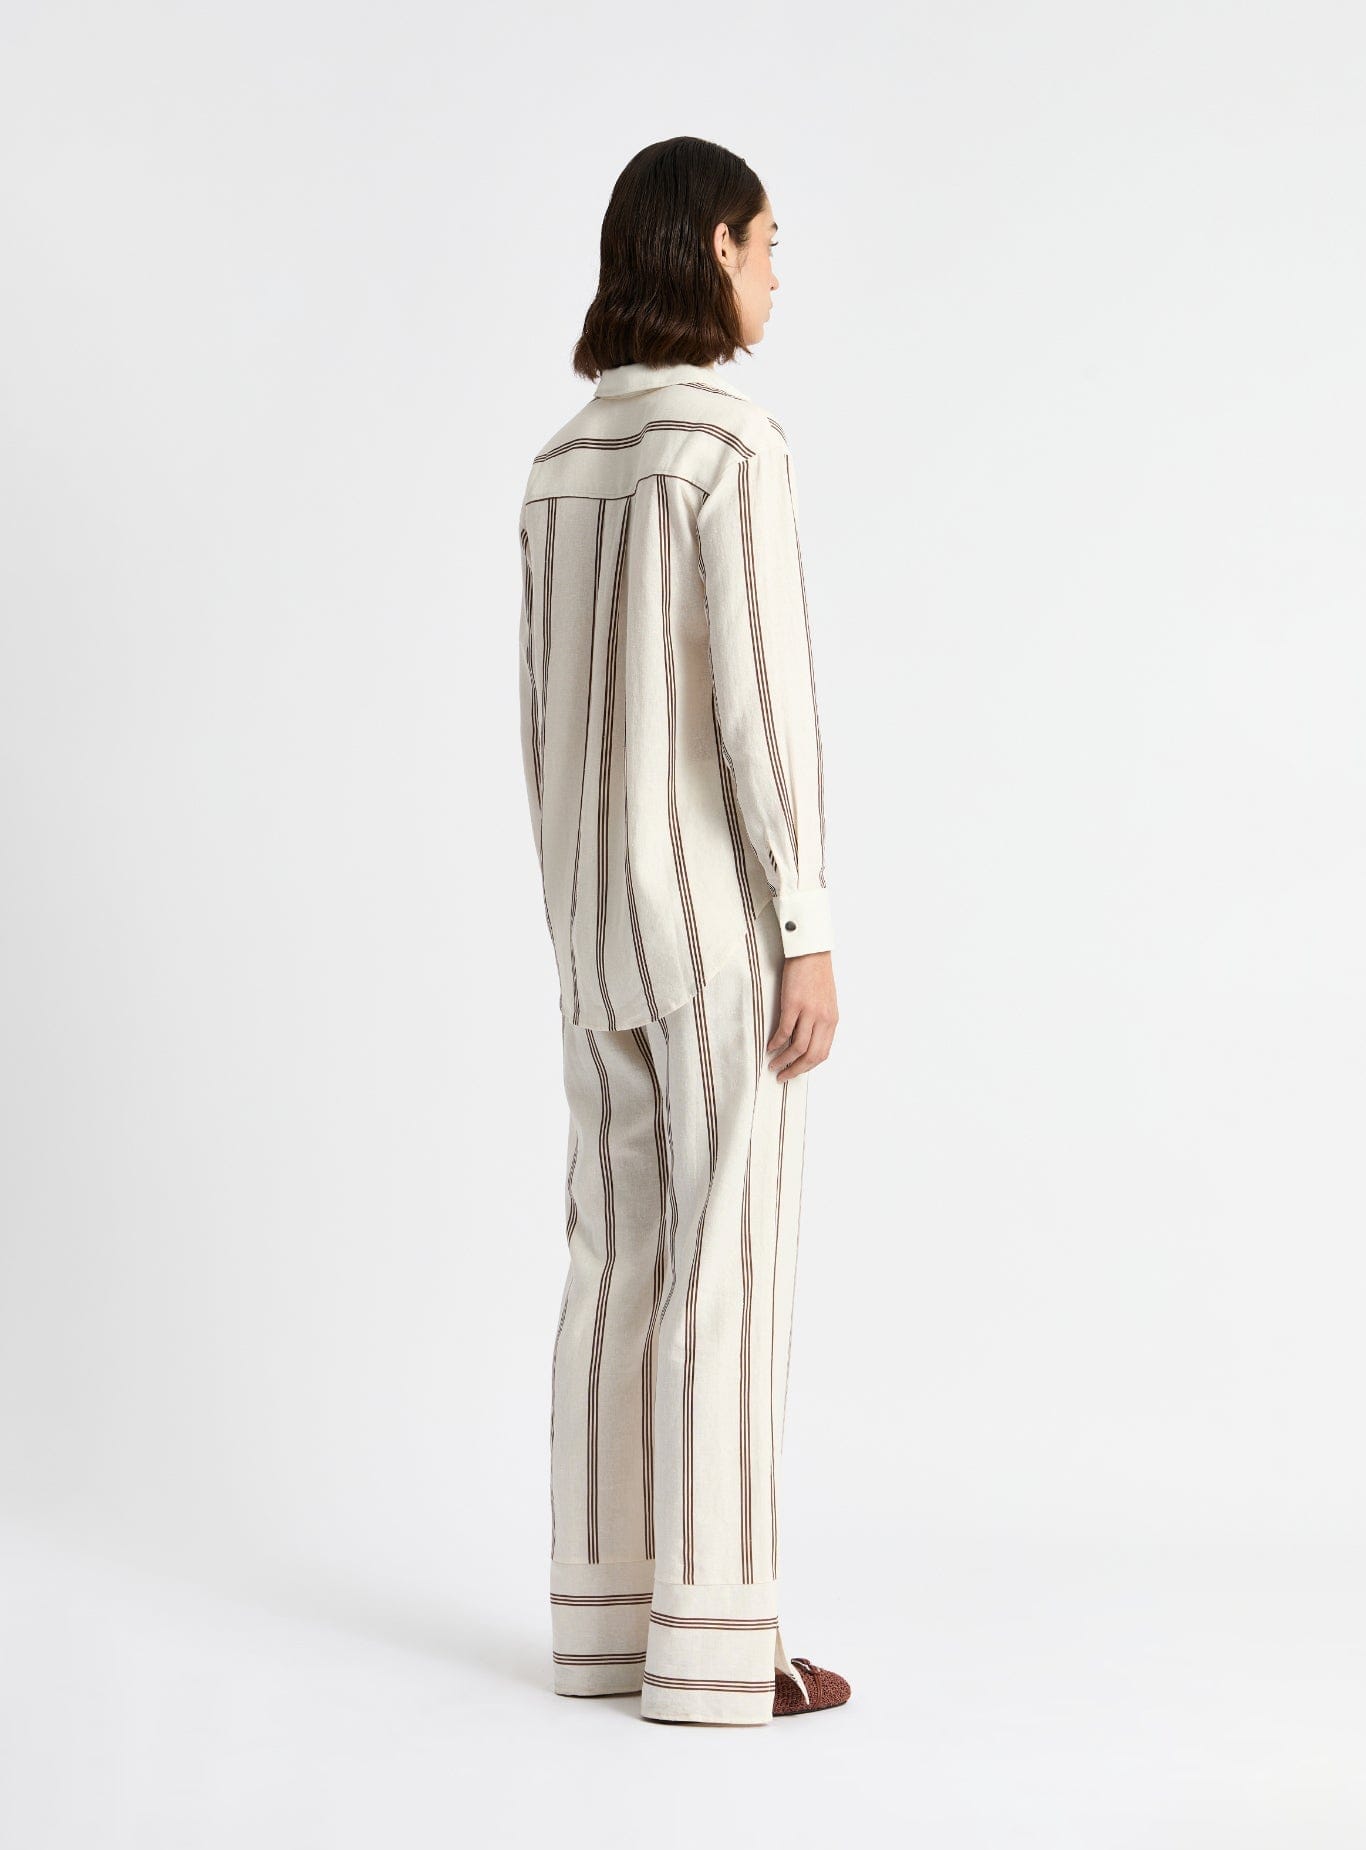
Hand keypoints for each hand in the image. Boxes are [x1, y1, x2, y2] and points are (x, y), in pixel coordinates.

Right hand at [766, 951, 838, 1080]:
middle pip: (811, 1055)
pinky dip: (776, 1043)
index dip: (808, 1067)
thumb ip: (819, 1021)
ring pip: (798, 1047)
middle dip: (796, 1070)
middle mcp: (823, 1019)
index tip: (796, 1072)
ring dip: (784, 1060)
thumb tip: (805, 1040)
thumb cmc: (815, 974)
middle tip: (783, 1077)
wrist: (811, 952)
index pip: (823, 1053)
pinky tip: (769, 1047)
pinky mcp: (794, 1004)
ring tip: (773, 1065)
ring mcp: (809, 1012)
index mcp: (832, 1020)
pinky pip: (784, 1031)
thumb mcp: (824, 1002)